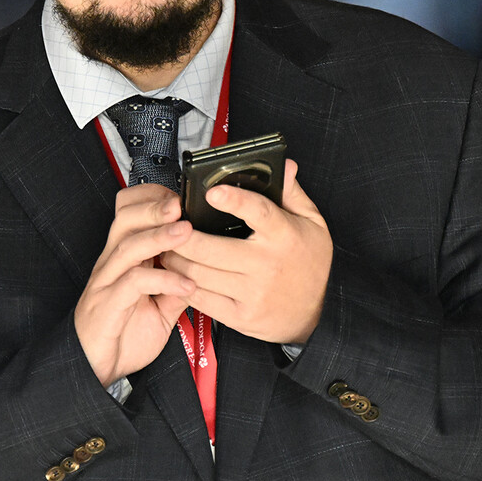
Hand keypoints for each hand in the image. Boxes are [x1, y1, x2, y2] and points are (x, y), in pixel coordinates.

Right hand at [74, 183, 196, 386]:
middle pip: (125, 220)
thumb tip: (202, 269)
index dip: (151, 199)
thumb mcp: (160, 307)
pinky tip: (186, 284)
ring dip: (159, 236)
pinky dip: (162, 280)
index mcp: (124, 258)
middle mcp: (112, 264)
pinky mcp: (108, 305)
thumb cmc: (123, 334)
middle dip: (154, 207)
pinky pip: (133, 283)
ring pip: (128, 247)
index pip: (129, 212)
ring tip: (187, 231)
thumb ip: (177, 285)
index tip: (180, 197)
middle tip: (180, 203)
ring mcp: (107, 283)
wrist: (94, 368)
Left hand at [159, 159, 331, 344]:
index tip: (211, 192)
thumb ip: (292, 193)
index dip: (234, 201)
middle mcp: (267, 265)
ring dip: (175, 259)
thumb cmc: (309, 263)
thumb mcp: (312, 223)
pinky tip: (176, 272)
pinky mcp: (240, 316)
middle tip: (167, 225)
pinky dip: (182, 284)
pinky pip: (201, 299)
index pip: (258, 213)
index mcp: (284, 236)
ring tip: (166, 247)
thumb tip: (284, 164)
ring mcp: (252, 293)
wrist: (316, 315)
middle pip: (211, 249)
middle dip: (180, 236)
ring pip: (199, 274)